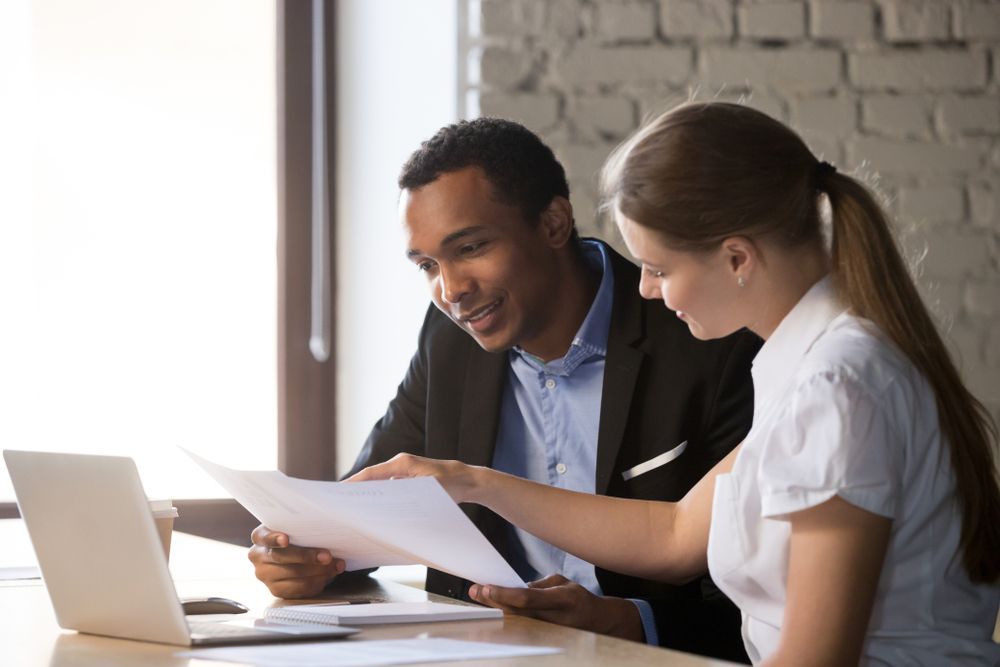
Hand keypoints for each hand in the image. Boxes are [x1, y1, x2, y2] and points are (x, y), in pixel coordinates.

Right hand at [247, 524, 345, 598]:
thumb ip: (301, 527)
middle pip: (281, 558)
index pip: (264, 537)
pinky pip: (298, 589)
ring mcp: (265, 575)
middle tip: (327, 556)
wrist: (294, 553)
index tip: (286, 539)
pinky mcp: (276, 590)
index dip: (274, 539)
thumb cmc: (297, 537)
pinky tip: (328, 576)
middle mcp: (258, 557)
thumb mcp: (294, 527)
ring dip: (318, 571)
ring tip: (335, 566)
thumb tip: (325, 530)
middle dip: (307, 557)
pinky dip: (316, 582)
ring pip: (292, 575)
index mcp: (260, 537)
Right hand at [347, 453, 481, 503]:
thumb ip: (409, 491)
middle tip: (342, 505)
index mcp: (403, 463)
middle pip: (372, 478)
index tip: (340, 491)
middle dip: (357, 490)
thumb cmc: (451, 483)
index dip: (354, 482)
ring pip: (380, 485)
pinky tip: (376, 513)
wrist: (466, 480)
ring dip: (369, 496)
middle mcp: (400, 465)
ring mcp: (403, 473)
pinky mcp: (407, 480)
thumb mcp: (431, 488)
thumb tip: (387, 497)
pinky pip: (389, 489)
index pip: (372, 473)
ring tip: (354, 511)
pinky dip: (381, 498)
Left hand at [469, 574, 644, 641]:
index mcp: (562, 599)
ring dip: (495, 611)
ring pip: (516, 623)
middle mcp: (554, 618)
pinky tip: (492, 613)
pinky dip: (504, 621)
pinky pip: (520, 629)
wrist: (598, 622)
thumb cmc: (578, 598)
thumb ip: (538, 585)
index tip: (487, 586)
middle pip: (517, 612)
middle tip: (475, 591)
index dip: (505, 594)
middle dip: (493, 601)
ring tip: (478, 599)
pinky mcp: (544, 639)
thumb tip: (515, 589)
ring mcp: (549, 631)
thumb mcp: (562, 583)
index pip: (528, 598)